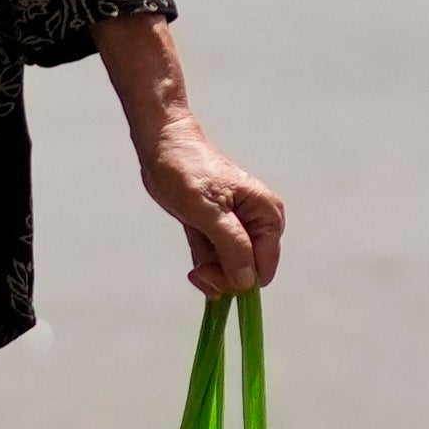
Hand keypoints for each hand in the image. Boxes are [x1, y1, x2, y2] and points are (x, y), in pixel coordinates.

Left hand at [136, 109, 287, 296]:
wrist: (162, 148)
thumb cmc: (186, 170)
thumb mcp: (209, 211)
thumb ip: (232, 246)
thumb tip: (248, 280)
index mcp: (266, 215)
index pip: (264, 266)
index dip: (240, 278)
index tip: (212, 274)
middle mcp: (257, 224)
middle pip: (248, 272)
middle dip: (222, 276)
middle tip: (198, 271)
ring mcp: (237, 229)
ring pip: (230, 270)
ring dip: (211, 272)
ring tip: (194, 266)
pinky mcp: (217, 232)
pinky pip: (216, 262)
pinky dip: (204, 265)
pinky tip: (194, 256)